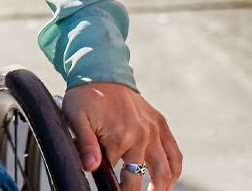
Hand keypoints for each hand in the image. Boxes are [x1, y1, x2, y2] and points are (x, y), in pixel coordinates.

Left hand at [62, 82, 180, 189]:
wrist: (102, 73)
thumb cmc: (86, 96)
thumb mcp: (76, 118)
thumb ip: (85, 144)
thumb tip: (90, 168)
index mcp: (120, 136)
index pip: (116, 174)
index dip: (111, 185)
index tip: (110, 190)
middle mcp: (142, 134)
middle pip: (140, 176)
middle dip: (133, 190)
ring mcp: (154, 130)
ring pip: (165, 169)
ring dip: (161, 186)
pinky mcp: (160, 124)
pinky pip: (174, 153)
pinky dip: (174, 169)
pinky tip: (168, 182)